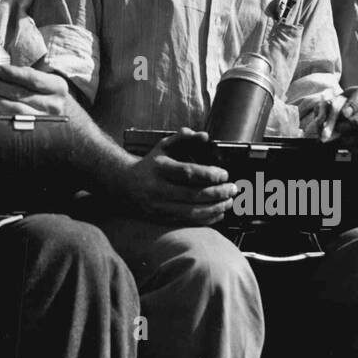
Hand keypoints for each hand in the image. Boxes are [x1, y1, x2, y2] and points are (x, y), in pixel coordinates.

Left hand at [0, 64, 67, 115]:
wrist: (59, 116)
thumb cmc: (45, 93)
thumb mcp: (42, 79)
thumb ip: (22, 73)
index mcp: (57, 87)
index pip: (31, 78)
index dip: (11, 72)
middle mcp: (54, 105)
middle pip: (20, 93)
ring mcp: (44, 120)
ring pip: (14, 108)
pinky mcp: (34, 132)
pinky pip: (11, 120)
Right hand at [119, 128, 238, 225]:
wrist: (125, 185)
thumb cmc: (150, 164)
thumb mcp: (163, 146)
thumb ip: (183, 138)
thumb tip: (204, 136)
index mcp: (160, 168)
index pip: (188, 173)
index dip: (209, 174)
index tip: (224, 174)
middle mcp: (158, 189)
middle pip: (193, 194)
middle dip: (217, 193)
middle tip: (232, 189)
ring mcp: (160, 206)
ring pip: (193, 212)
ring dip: (215, 208)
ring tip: (229, 201)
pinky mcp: (163, 218)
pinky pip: (189, 222)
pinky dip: (207, 218)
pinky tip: (219, 212)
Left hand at [325, 86, 357, 152]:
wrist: (337, 135)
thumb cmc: (333, 119)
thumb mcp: (326, 112)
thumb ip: (326, 111)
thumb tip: (327, 115)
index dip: (355, 103)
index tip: (344, 114)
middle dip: (356, 121)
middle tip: (340, 129)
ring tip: (344, 141)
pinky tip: (352, 148)